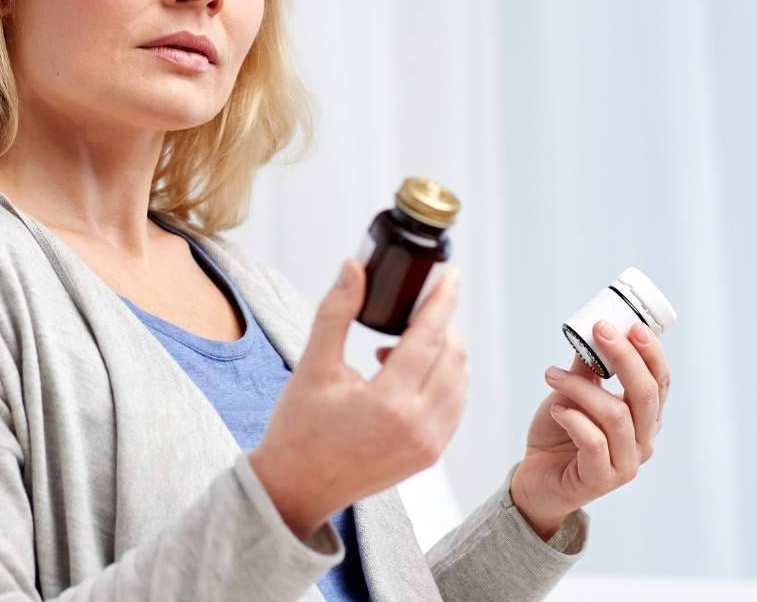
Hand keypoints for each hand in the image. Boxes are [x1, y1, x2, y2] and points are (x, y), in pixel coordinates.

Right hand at [249, 259, 467, 540]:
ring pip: (459, 380)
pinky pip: (454, 404)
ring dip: (443, 351)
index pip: (429, 338)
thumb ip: (337, 312)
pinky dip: (443, 378)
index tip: (450, 276)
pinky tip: (408, 372)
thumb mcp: (313, 365)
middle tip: (415, 306)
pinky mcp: (430, 455)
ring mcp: (429, 444)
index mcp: (388, 403)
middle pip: (452, 356)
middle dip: (441, 323)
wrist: (297, 488)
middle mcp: (418, 426)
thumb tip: (353, 268)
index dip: (442, 301)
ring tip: (400, 343)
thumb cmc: (299, 429)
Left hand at [510, 319, 671, 537]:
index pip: (660, 383)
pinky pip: (594, 441)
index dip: (651, 353)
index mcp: (644, 419)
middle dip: (625, 358)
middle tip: (600, 330)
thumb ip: (587, 370)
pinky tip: (555, 409)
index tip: (632, 325)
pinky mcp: (600, 479)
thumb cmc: (560, 434)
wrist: (536, 479)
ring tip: (551, 374)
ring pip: (616, 415)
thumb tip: (592, 332)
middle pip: (646, 395)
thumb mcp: (573, 395)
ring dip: (581, 387)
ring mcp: (626, 463)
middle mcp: (643, 441)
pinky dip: (573, 418)